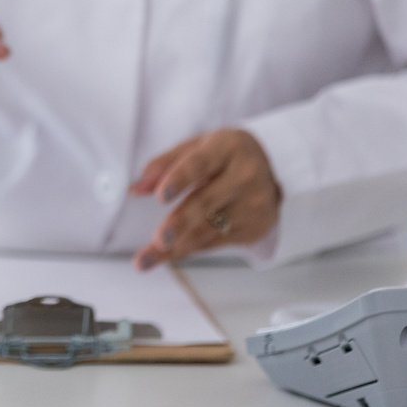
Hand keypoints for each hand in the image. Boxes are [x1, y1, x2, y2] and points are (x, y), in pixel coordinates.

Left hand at [130, 128, 281, 269]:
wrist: (271, 171)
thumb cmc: (222, 156)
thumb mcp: (196, 148)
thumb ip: (164, 165)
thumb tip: (135, 189)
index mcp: (228, 147)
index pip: (200, 164)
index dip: (179, 179)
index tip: (159, 196)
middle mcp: (246, 176)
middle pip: (206, 202)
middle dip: (180, 223)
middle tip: (158, 240)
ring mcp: (254, 204)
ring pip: (209, 229)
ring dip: (177, 246)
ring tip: (147, 259)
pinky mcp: (255, 228)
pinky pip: (215, 242)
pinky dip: (189, 249)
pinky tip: (167, 255)